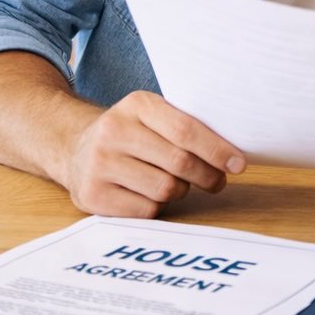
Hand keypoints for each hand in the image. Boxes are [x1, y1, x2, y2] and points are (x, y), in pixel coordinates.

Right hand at [61, 91, 245, 217]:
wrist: (75, 148)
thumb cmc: (132, 134)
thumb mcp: (153, 116)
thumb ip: (187, 126)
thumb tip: (232, 155)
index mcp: (137, 105)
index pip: (186, 130)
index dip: (217, 150)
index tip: (238, 164)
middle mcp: (113, 131)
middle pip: (180, 162)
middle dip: (207, 175)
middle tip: (218, 181)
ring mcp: (99, 164)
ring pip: (165, 189)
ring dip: (181, 190)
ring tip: (177, 183)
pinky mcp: (92, 195)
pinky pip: (146, 210)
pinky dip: (157, 206)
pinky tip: (149, 194)